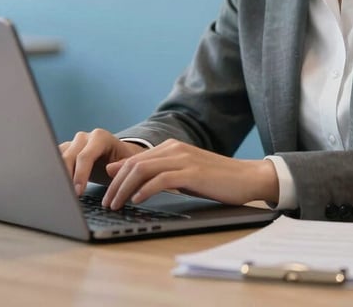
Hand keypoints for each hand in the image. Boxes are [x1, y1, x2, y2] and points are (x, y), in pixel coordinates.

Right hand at [59, 129, 145, 193]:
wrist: (116, 157)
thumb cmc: (122, 161)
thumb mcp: (127, 164)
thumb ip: (122, 167)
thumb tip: (109, 169)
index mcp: (100, 137)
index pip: (85, 156)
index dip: (81, 175)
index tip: (78, 192)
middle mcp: (84, 137)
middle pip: (69, 157)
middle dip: (66, 177)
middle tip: (67, 196)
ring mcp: (72, 143)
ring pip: (58, 158)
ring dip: (58, 176)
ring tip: (59, 193)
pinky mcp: (65, 150)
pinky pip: (54, 160)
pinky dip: (54, 173)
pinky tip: (55, 187)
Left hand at [102, 138, 278, 209]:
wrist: (247, 177)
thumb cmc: (216, 179)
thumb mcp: (185, 174)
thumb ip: (161, 173)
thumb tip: (134, 182)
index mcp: (172, 147)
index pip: (136, 159)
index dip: (116, 175)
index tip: (104, 190)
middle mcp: (175, 149)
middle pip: (135, 163)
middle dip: (116, 184)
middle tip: (106, 202)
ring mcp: (183, 159)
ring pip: (143, 170)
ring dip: (125, 188)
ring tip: (116, 204)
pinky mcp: (192, 173)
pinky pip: (161, 179)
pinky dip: (145, 189)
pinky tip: (137, 200)